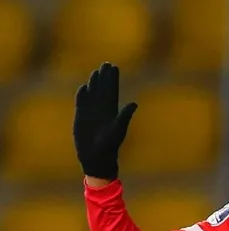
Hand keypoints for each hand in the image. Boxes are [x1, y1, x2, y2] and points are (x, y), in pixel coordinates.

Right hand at [73, 62, 137, 179]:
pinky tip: (84, 87)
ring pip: (93, 94)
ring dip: (94, 83)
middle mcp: (102, 109)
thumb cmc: (109, 145)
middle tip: (106, 64)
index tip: (114, 67)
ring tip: (96, 72)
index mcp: (112, 110)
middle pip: (103, 89)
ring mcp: (92, 113)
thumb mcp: (118, 130)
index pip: (112, 90)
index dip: (113, 79)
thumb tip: (134, 103)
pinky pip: (82, 103)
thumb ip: (125, 116)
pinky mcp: (81, 117)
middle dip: (105, 77)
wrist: (96, 156)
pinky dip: (82, 94)